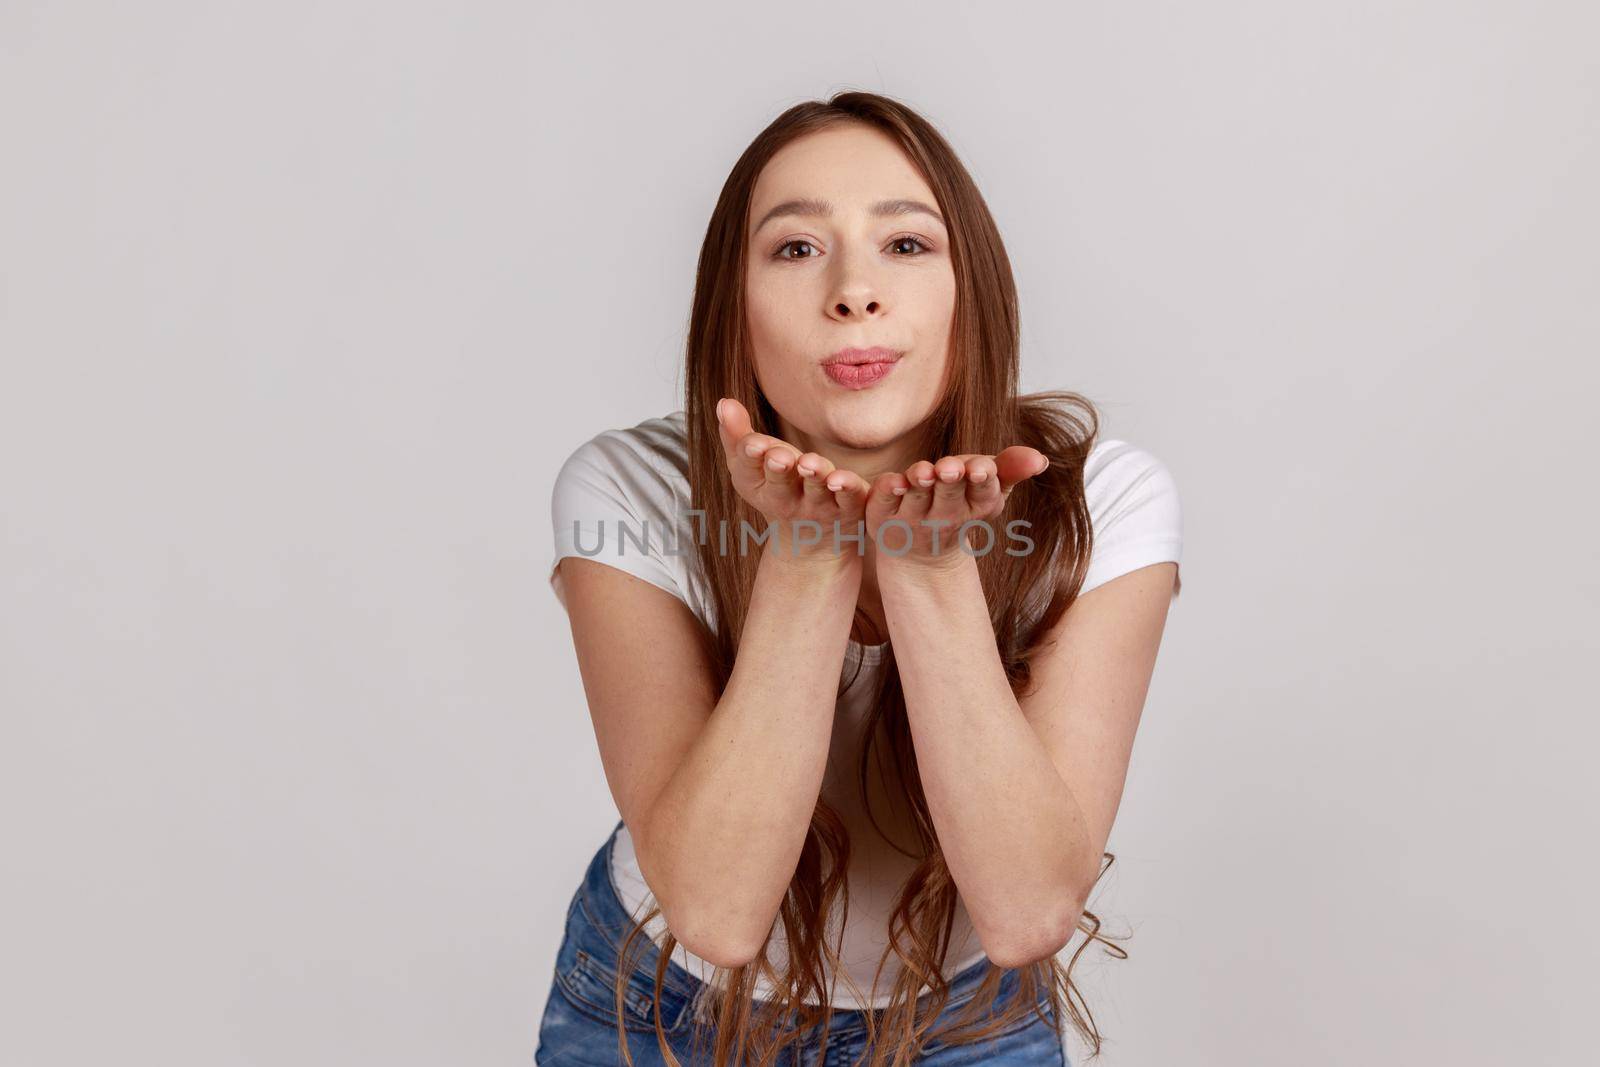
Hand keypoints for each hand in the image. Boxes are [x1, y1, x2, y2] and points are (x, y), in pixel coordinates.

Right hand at [715, 397, 873, 562]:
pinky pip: (852, 497)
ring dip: (815, 475)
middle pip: (780, 483)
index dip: (750, 456)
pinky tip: (845, 479)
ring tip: (810, 465)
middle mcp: (787, 499)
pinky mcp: (850, 508)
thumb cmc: (777, 488)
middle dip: (778, 468)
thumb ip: (736, 435)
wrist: (810, 542)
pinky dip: (850, 487)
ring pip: (816, 490)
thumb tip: (723, 402)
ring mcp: (818, 506)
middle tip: (779, 458)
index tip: (753, 444)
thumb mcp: (751, 467)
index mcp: (759, 485)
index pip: (749, 469)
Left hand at [865, 449, 1049, 568]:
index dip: (982, 480)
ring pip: (916, 496)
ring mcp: (910, 518)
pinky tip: (892, 481)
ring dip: (920, 482)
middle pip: (949, 495)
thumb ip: (1011, 469)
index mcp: (973, 508)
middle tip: (951, 468)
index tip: (982, 468)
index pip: (983, 494)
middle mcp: (942, 516)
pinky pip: (882, 500)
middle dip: (951, 480)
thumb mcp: (988, 487)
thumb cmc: (959, 505)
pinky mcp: (881, 515)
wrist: (920, 551)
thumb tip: (1041, 458)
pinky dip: (886, 489)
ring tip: (924, 471)